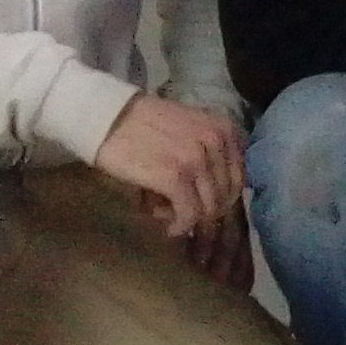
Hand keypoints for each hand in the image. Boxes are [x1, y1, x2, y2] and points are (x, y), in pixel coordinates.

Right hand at [88, 91, 253, 290]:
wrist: (107, 117)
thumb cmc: (144, 125)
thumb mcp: (190, 129)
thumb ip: (209, 154)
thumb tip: (216, 197)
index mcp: (225, 129)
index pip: (237, 177)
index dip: (221, 198)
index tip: (202, 205)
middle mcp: (217, 142)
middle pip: (226, 195)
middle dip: (205, 211)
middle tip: (181, 213)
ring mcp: (197, 160)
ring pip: (210, 208)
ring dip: (190, 218)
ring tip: (167, 215)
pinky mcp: (175, 177)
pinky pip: (190, 214)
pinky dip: (180, 226)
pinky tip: (169, 227)